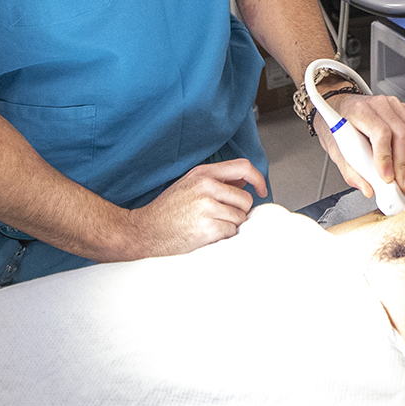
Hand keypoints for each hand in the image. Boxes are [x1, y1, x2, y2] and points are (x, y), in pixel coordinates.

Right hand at [118, 159, 267, 257]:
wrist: (143, 232)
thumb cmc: (165, 212)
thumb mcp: (188, 186)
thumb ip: (217, 181)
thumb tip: (244, 182)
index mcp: (202, 173)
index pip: (243, 167)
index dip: (258, 179)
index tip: (261, 190)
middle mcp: (205, 187)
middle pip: (245, 199)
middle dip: (238, 212)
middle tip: (220, 219)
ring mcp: (207, 207)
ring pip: (240, 218)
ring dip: (229, 226)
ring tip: (208, 227)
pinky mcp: (208, 228)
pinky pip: (231, 233)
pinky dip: (222, 238)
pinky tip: (205, 236)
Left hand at [315, 92, 404, 197]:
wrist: (338, 104)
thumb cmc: (336, 123)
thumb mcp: (334, 147)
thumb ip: (351, 170)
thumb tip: (368, 188)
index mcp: (359, 111)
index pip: (379, 132)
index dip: (385, 157)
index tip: (387, 178)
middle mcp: (380, 105)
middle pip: (401, 133)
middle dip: (404, 164)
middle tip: (404, 185)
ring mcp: (395, 107)